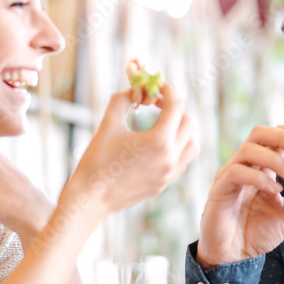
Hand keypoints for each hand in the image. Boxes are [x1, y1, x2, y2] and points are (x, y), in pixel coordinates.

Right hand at [60, 82, 197, 218]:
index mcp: (159, 141)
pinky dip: (179, 146)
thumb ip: (123, 100)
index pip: (176, 106)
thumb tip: (135, 90)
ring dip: (182, 128)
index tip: (158, 85)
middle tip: (157, 102)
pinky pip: (183, 160)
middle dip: (175, 107)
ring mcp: (170, 173)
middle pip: (188, 122)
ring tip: (164, 122)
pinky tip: (160, 142)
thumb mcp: (108, 124)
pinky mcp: (165, 183)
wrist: (91, 198)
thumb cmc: (96, 160)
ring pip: (192, 143)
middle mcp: (170, 158)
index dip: (168, 90)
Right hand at [196, 124, 283, 269]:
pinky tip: (276, 191)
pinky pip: (237, 172)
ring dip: (275, 158)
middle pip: (260, 133)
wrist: (234, 255)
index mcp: (262, 166)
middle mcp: (245, 165)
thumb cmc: (257, 233)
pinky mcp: (220, 189)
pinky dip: (259, 178)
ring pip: (249, 149)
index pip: (276, 136)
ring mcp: (230, 174)